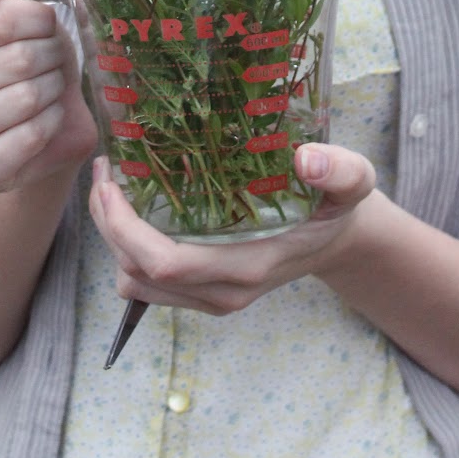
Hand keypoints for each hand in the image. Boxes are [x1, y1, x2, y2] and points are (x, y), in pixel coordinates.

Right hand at [0, 0, 97, 193]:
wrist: (31, 117)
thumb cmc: (16, 49)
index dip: (37, 20)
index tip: (46, 25)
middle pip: (17, 59)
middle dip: (51, 54)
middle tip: (54, 58)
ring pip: (26, 98)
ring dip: (55, 86)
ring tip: (51, 83)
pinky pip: (29, 139)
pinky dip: (52, 121)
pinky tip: (48, 115)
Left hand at [88, 143, 376, 314]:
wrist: (336, 239)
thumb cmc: (337, 204)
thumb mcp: (354, 180)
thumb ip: (340, 171)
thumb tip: (307, 159)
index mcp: (248, 265)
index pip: (166, 264)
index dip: (125, 228)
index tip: (112, 180)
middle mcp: (223, 292)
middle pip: (137, 274)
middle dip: (106, 224)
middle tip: (104, 169)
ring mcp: (210, 298)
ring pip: (134, 282)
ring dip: (112, 237)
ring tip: (112, 185)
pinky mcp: (201, 292)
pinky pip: (145, 281)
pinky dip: (126, 246)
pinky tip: (134, 205)